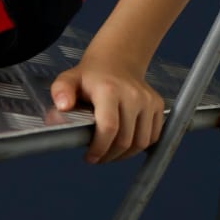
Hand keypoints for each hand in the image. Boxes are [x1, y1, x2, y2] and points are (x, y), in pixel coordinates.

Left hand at [51, 52, 165, 163]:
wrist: (116, 61)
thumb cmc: (91, 76)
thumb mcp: (69, 79)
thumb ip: (61, 92)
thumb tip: (63, 106)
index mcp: (109, 90)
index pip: (109, 127)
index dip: (100, 148)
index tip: (90, 157)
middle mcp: (132, 95)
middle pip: (125, 140)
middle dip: (109, 155)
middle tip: (98, 157)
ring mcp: (148, 100)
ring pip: (141, 142)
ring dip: (125, 154)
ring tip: (111, 152)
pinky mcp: (158, 105)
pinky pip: (153, 136)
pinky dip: (140, 146)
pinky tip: (126, 143)